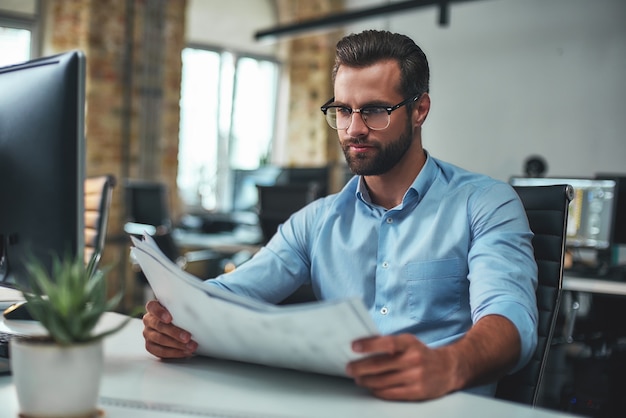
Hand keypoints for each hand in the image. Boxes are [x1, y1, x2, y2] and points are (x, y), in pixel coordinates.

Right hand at [142, 300, 197, 358]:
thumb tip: (197, 309)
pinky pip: (160, 352)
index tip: (169, 319)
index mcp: (153, 308)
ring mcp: (148, 334)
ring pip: (160, 340)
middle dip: (174, 332)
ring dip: (177, 345)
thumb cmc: (178, 314)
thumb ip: (182, 308)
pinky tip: (184, 352)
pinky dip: (174, 353)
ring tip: (190, 346)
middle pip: (159, 326)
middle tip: (187, 337)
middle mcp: (149, 321)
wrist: (175, 325)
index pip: (152, 307)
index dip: (160, 313)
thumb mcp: (179, 308)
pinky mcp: (151, 346)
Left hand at [345, 334, 460, 400]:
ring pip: (382, 381)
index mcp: (410, 343)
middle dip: (360, 367)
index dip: (369, 345)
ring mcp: (416, 377)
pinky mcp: (416, 392)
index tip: (354, 346)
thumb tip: (362, 347)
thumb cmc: (421, 353)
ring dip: (366, 380)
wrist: (448, 369)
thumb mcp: (409, 342)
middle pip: (380, 365)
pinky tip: (371, 387)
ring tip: (358, 378)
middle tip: (349, 368)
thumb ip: (390, 344)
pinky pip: (390, 393)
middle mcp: (413, 360)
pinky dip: (377, 391)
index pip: (387, 343)